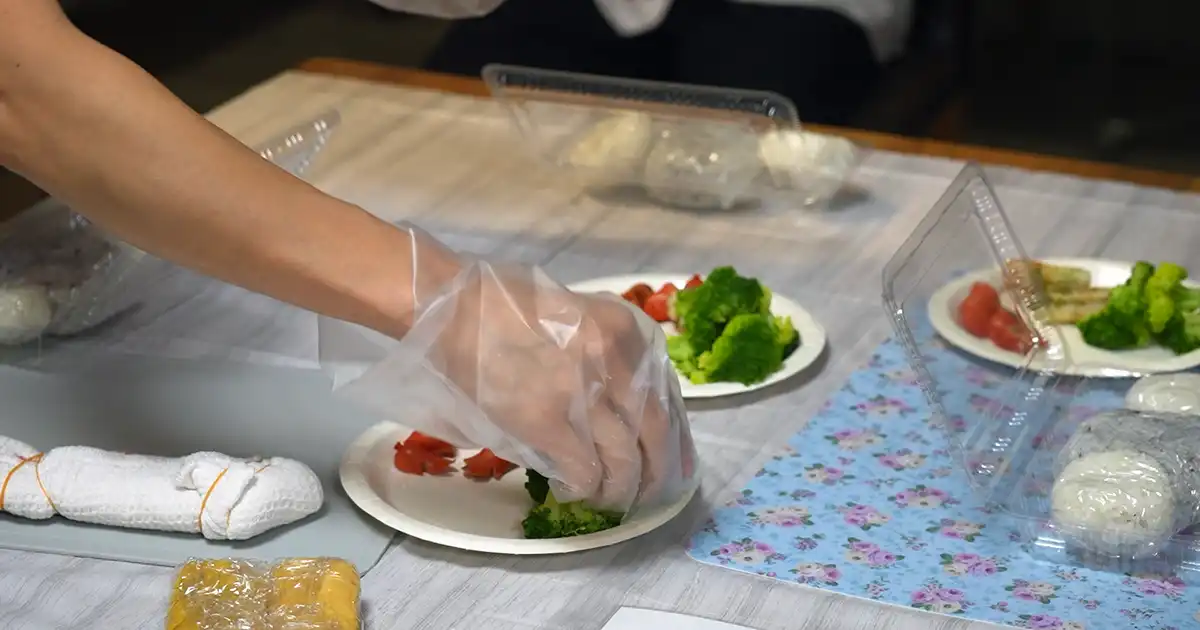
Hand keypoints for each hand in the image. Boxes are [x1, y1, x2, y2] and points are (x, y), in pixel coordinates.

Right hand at [413, 262, 695, 510]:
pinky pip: (585, 471)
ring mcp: (584, 393)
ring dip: (621, 489)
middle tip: (648, 492)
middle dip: (657, 472)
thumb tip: (629, 411)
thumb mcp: (581, 316)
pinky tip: (576, 492)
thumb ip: (610, 357)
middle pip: (656, 434)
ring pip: (625, 461)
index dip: (676, 439)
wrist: (453, 305)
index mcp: (628, 330)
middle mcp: (617, 360)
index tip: (678, 463)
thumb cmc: (505, 306)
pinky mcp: (548, 421)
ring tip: (608, 498)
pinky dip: (586, 489)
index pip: (668, 396)